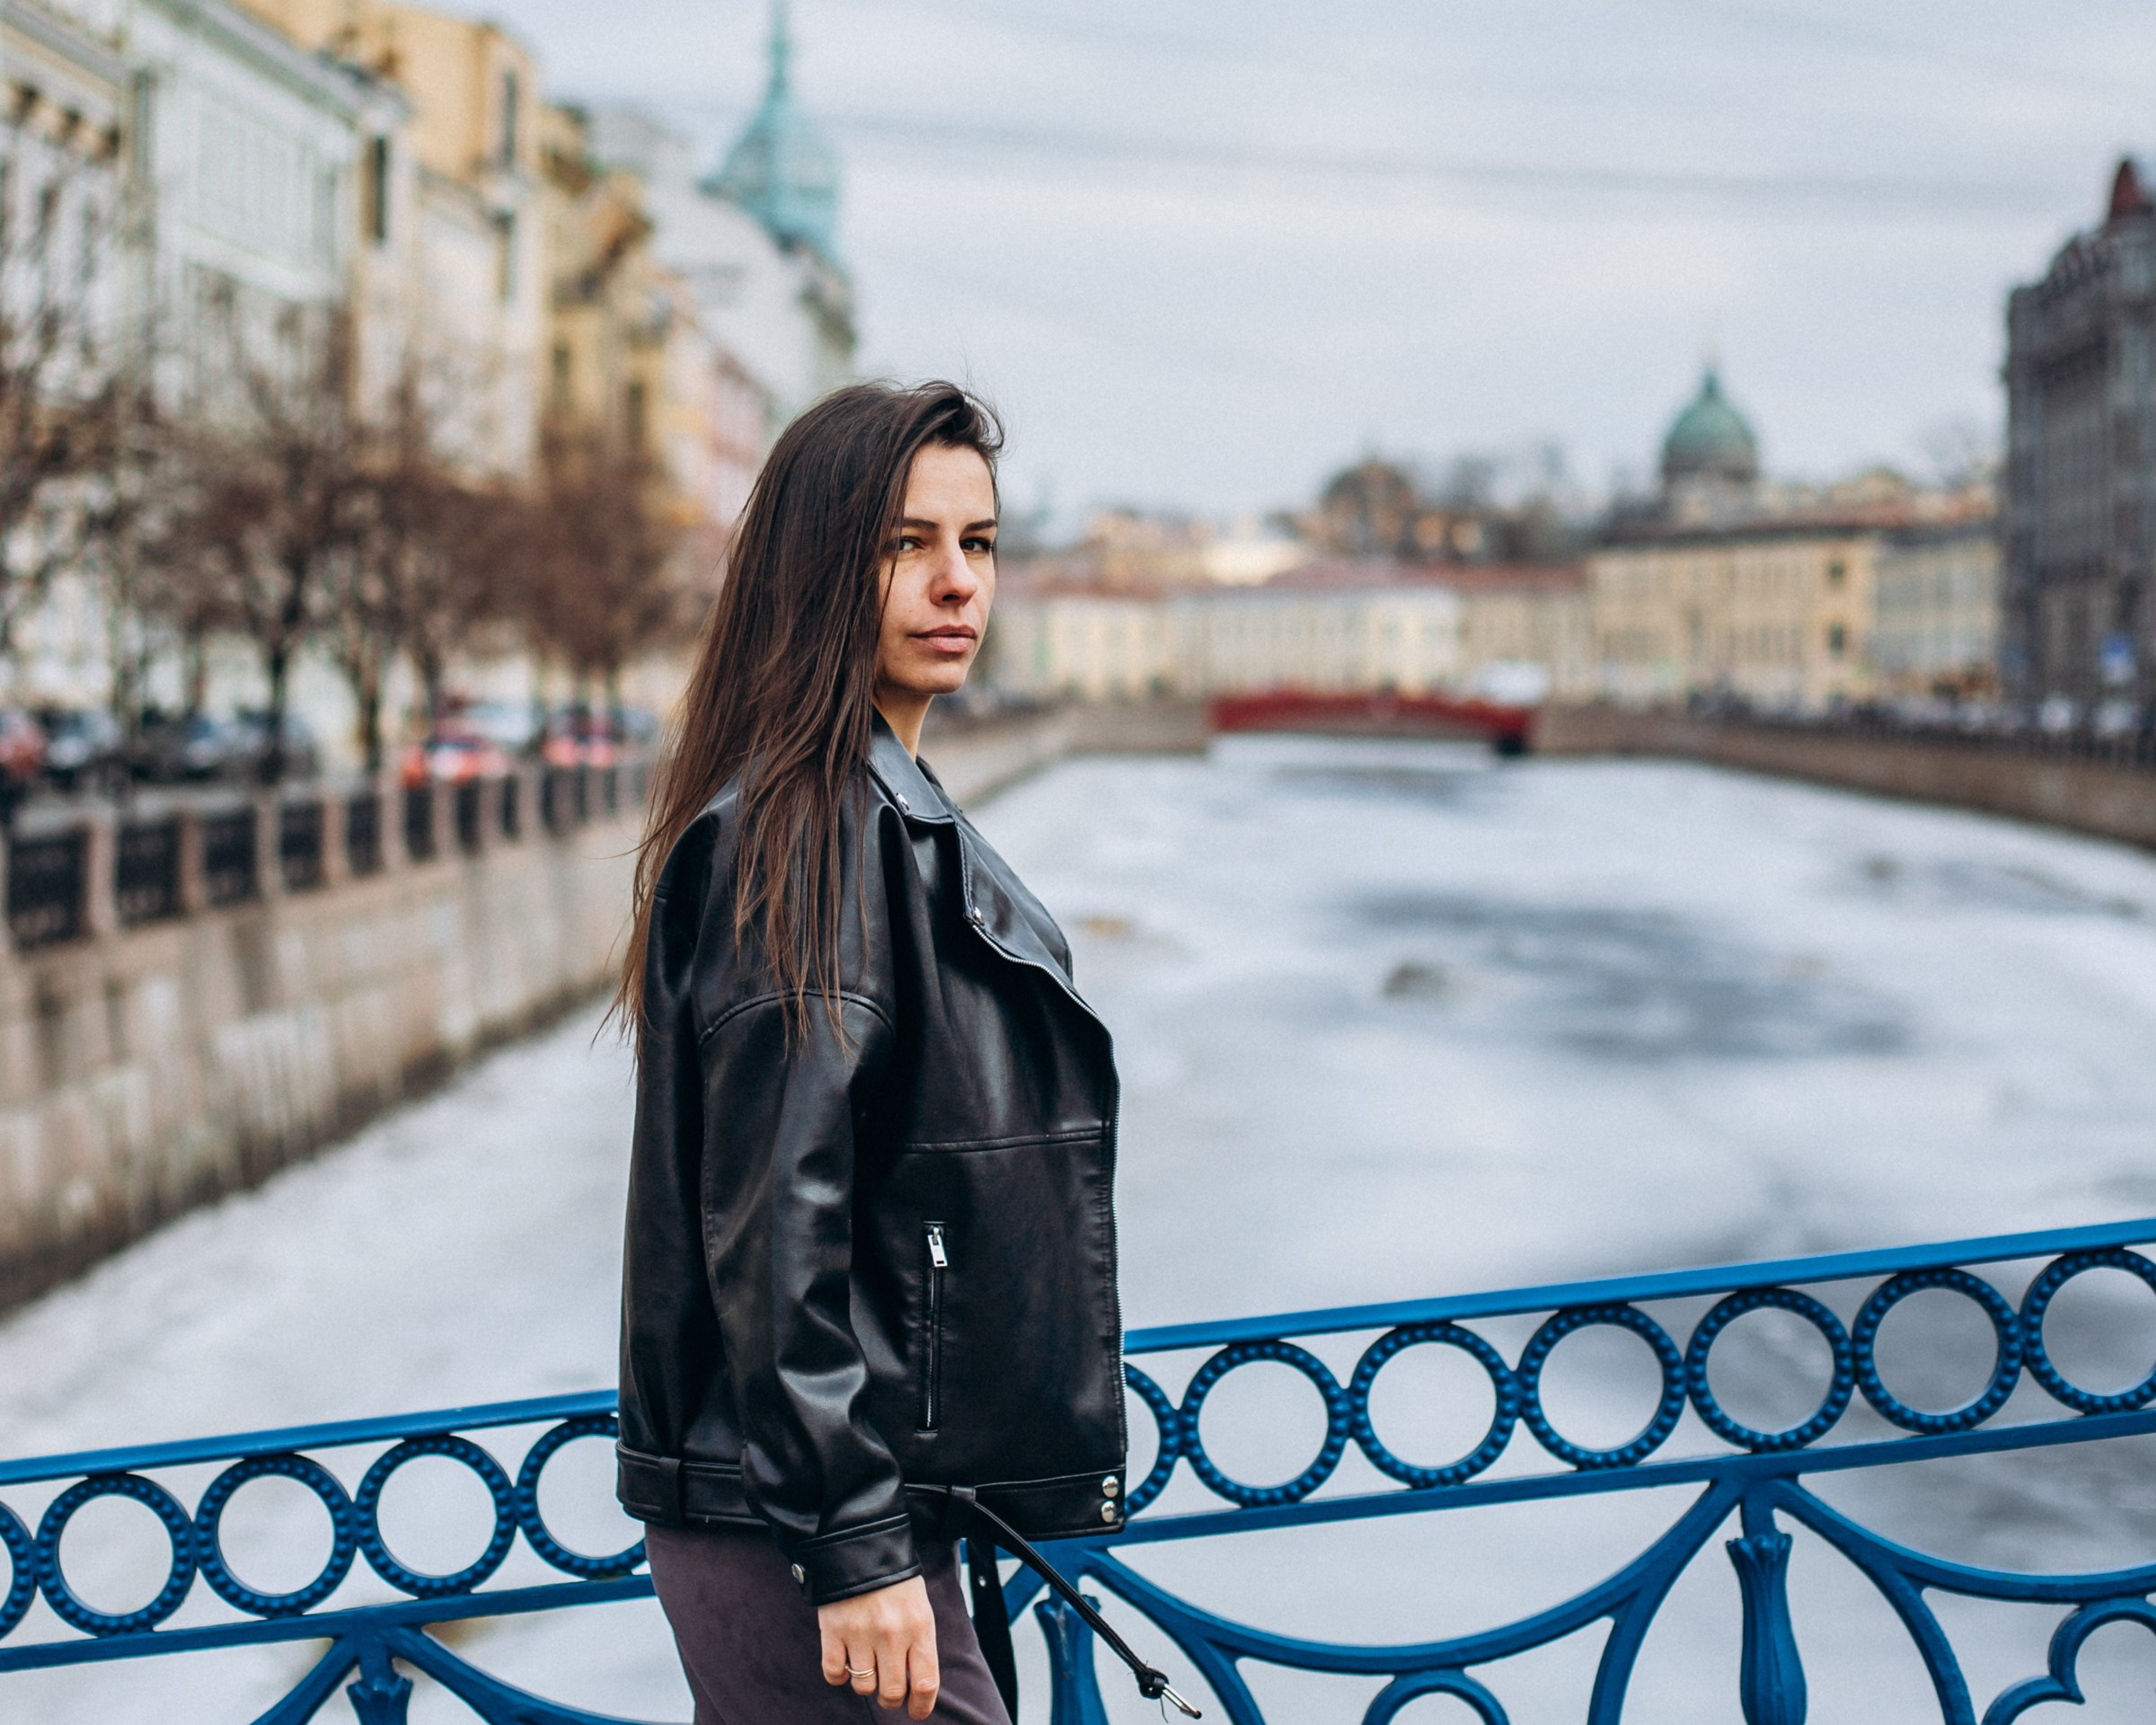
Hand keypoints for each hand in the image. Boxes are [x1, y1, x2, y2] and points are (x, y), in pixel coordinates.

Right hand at [818, 1574, 938, 1716]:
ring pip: (863, 1686)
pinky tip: (844, 1661)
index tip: (916, 1712)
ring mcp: (860, 1632)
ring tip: (867, 1666)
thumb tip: (917, 1685)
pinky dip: (838, 1675)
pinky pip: (833, 1673)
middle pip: (891, 1692)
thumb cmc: (896, 1582)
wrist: (861, 1545)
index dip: (922, 1706)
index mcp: (919, 1626)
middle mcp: (892, 1633)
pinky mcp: (833, 1630)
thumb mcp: (920, 1607)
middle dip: (891, 1699)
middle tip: (889, 1692)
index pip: (925, 1682)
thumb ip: (920, 1644)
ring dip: (865, 1683)